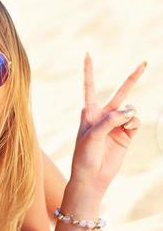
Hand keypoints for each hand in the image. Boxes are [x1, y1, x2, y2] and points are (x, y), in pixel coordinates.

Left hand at [69, 54, 144, 195]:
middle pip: (120, 92)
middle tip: (144, 62)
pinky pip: (136, 121)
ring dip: (130, 114)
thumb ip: (109, 121)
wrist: (92, 177)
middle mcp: (104, 114)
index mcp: (89, 111)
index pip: (90, 86)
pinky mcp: (127, 134)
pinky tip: (128, 128)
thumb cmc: (85, 155)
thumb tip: (130, 111)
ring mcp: (117, 124)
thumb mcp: (92, 136)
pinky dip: (134, 122)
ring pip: (131, 109)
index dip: (89, 70)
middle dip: (133, 78)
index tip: (87, 53)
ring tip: (122, 126)